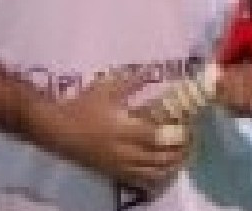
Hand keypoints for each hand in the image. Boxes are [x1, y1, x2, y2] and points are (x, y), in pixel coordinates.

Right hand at [30, 72, 193, 188]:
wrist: (57, 131)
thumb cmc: (83, 106)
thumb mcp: (107, 88)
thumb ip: (132, 81)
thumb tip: (153, 70)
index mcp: (122, 129)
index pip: (156, 137)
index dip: (177, 134)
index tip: (191, 125)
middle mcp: (124, 152)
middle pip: (159, 158)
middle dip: (181, 150)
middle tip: (194, 137)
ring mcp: (119, 166)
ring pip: (154, 172)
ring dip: (173, 164)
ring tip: (186, 152)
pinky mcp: (115, 174)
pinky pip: (142, 181)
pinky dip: (159, 176)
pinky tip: (168, 167)